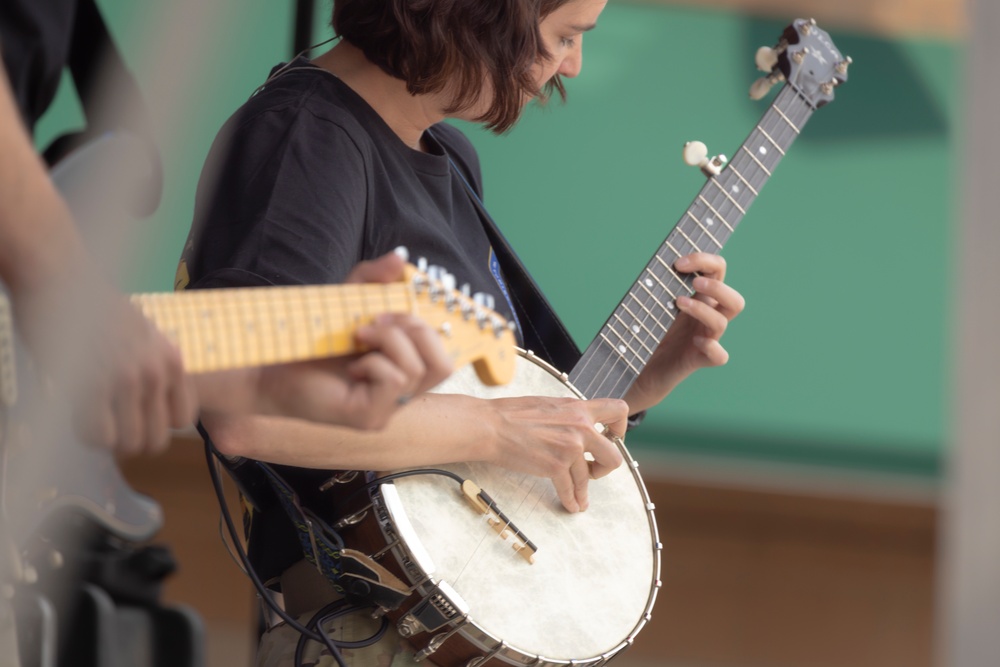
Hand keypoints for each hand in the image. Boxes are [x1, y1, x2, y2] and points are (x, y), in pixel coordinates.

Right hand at [17, 271, 198, 456]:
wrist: (59, 277)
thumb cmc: (94, 304)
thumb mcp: (142, 332)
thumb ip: (152, 364)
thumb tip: (151, 398)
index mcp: (172, 358)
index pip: (183, 418)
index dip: (157, 423)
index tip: (136, 414)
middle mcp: (157, 371)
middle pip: (156, 439)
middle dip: (131, 437)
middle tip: (109, 421)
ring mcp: (127, 379)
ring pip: (129, 443)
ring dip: (108, 439)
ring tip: (91, 417)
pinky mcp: (94, 383)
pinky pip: (99, 435)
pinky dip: (87, 433)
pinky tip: (77, 414)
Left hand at [198, 252, 452, 429]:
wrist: (268, 366)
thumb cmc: (307, 342)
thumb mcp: (347, 302)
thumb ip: (374, 279)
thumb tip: (399, 259)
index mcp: (401, 375)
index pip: (444, 360)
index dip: (427, 329)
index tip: (388, 314)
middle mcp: (399, 398)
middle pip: (443, 365)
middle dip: (413, 331)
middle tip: (373, 323)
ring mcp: (385, 412)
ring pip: (417, 369)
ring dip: (388, 341)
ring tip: (358, 337)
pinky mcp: (367, 418)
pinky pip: (393, 379)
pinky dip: (373, 360)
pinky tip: (350, 364)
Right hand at [486, 396, 627, 512]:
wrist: (491, 426)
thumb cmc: (511, 414)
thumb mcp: (549, 405)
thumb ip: (568, 415)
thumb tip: (576, 425)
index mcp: (578, 408)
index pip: (618, 410)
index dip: (620, 428)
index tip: (611, 438)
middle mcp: (580, 426)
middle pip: (613, 455)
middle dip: (605, 467)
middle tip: (593, 470)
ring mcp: (569, 447)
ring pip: (589, 477)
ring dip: (584, 491)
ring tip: (580, 498)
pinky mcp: (555, 466)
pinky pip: (570, 489)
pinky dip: (571, 500)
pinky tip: (571, 505)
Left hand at [624, 252, 744, 412]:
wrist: (641, 368)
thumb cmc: (648, 332)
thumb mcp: (652, 302)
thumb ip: (659, 284)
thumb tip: (658, 263)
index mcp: (700, 299)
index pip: (718, 272)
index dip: (705, 260)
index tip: (678, 262)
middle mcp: (707, 319)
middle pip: (735, 301)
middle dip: (718, 287)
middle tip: (693, 283)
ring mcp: (706, 339)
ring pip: (722, 322)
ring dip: (702, 309)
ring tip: (678, 302)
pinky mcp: (698, 360)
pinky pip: (720, 356)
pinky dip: (712, 347)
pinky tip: (695, 341)